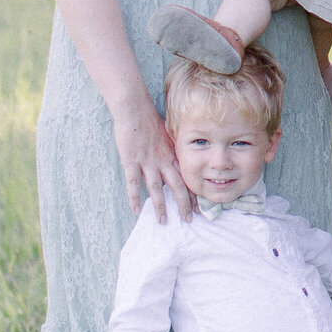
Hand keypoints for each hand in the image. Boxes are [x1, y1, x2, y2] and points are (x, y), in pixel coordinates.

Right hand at [111, 96, 189, 223]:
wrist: (135, 110)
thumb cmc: (151, 119)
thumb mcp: (169, 134)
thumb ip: (174, 148)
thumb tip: (182, 157)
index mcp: (173, 154)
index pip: (187, 177)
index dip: (194, 192)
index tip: (200, 206)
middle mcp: (163, 161)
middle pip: (177, 187)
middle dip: (184, 204)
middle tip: (189, 219)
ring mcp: (147, 162)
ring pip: (156, 190)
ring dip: (161, 207)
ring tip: (163, 221)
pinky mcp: (131, 162)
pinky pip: (133, 184)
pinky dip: (134, 198)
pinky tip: (136, 210)